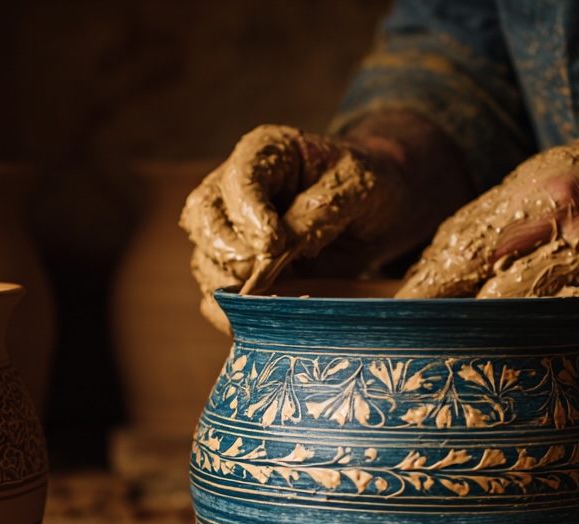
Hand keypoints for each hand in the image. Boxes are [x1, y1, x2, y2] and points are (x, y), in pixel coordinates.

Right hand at [180, 124, 404, 330]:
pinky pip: (215, 293)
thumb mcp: (360, 186)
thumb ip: (321, 208)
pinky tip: (258, 315)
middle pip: (202, 217)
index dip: (248, 214)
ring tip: (268, 295)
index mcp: (265, 152)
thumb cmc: (368, 186)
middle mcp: (235, 189)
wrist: (377, 214)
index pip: (237, 179)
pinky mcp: (239, 269)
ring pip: (203, 258)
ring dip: (229, 284)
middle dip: (229, 250)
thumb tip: (281, 244)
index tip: (275, 243)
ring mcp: (232, 231)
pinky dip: (231, 311)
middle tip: (265, 268)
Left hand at [397, 136, 578, 365]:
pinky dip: (549, 369)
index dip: (428, 294)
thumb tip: (418, 284)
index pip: (469, 257)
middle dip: (457, 329)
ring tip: (463, 374)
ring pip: (539, 333)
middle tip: (422, 355)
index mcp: (541, 202)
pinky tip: (520, 386)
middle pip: (501, 302)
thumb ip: (474, 231)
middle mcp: (578, 241)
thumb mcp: (523, 185)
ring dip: (497, 354)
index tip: (397, 319)